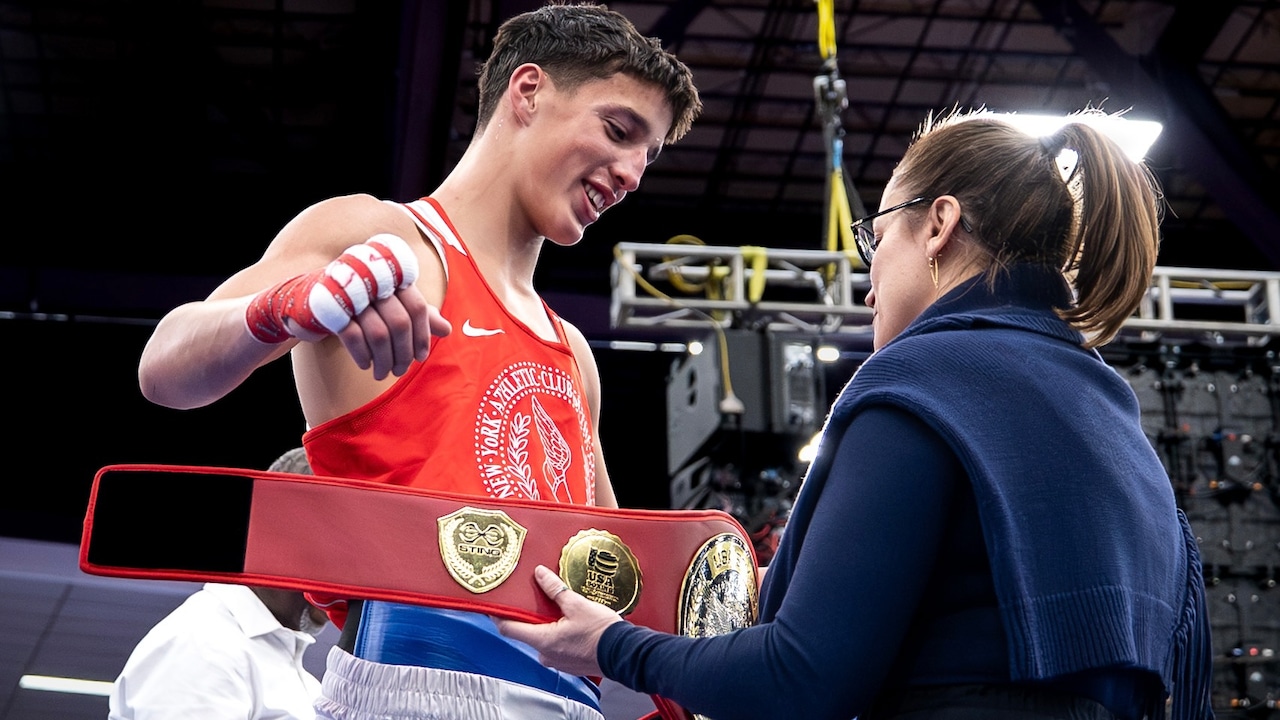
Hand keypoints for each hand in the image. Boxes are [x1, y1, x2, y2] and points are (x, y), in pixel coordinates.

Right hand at [244, 233, 450, 378]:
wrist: (303, 303)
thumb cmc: (353, 306)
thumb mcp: (386, 308)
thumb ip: (415, 314)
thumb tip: (447, 329)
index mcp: (388, 275)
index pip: (417, 305)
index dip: (423, 334)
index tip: (421, 356)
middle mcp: (371, 279)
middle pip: (400, 322)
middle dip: (403, 353)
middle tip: (400, 371)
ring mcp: (349, 292)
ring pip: (379, 332)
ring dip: (384, 360)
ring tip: (382, 373)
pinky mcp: (329, 307)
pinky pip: (354, 336)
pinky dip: (363, 355)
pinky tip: (365, 365)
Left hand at [494, 565, 624, 676]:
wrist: (624, 652)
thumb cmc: (602, 633)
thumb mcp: (577, 604)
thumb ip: (555, 589)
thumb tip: (541, 575)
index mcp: (543, 640)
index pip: (508, 629)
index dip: (499, 616)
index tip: (494, 606)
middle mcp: (546, 654)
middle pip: (527, 632)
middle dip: (530, 615)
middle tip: (535, 599)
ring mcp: (558, 661)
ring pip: (543, 638)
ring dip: (547, 624)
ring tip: (559, 609)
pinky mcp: (569, 662)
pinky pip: (557, 645)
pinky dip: (559, 633)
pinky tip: (571, 623)